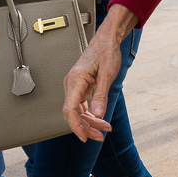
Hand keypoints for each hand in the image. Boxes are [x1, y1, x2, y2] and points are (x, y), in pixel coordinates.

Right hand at [62, 27, 122, 141]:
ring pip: (78, 111)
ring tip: (105, 128)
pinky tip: (100, 119)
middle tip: (100, 136)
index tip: (85, 137)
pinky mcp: (80, 86)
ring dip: (90, 122)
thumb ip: (101, 95)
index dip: (76, 126)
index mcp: (75, 81)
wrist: (107, 39)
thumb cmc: (106, 52)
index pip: (69, 110)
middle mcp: (71, 84)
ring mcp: (75, 86)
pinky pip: (82, 105)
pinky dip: (90, 114)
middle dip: (86, 127)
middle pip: (73, 113)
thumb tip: (98, 114)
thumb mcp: (107, 74)